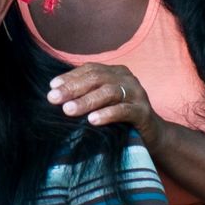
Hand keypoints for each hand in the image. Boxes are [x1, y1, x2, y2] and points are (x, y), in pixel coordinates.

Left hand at [47, 63, 163, 147]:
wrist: (153, 135)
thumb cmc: (121, 117)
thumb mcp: (102, 102)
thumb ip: (85, 94)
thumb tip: (55, 94)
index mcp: (115, 72)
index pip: (90, 69)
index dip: (70, 77)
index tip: (52, 87)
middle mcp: (127, 79)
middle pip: (97, 79)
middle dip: (73, 88)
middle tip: (53, 98)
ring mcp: (137, 94)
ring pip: (109, 92)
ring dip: (86, 101)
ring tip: (68, 110)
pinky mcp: (143, 112)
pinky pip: (124, 110)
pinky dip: (107, 114)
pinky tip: (92, 120)